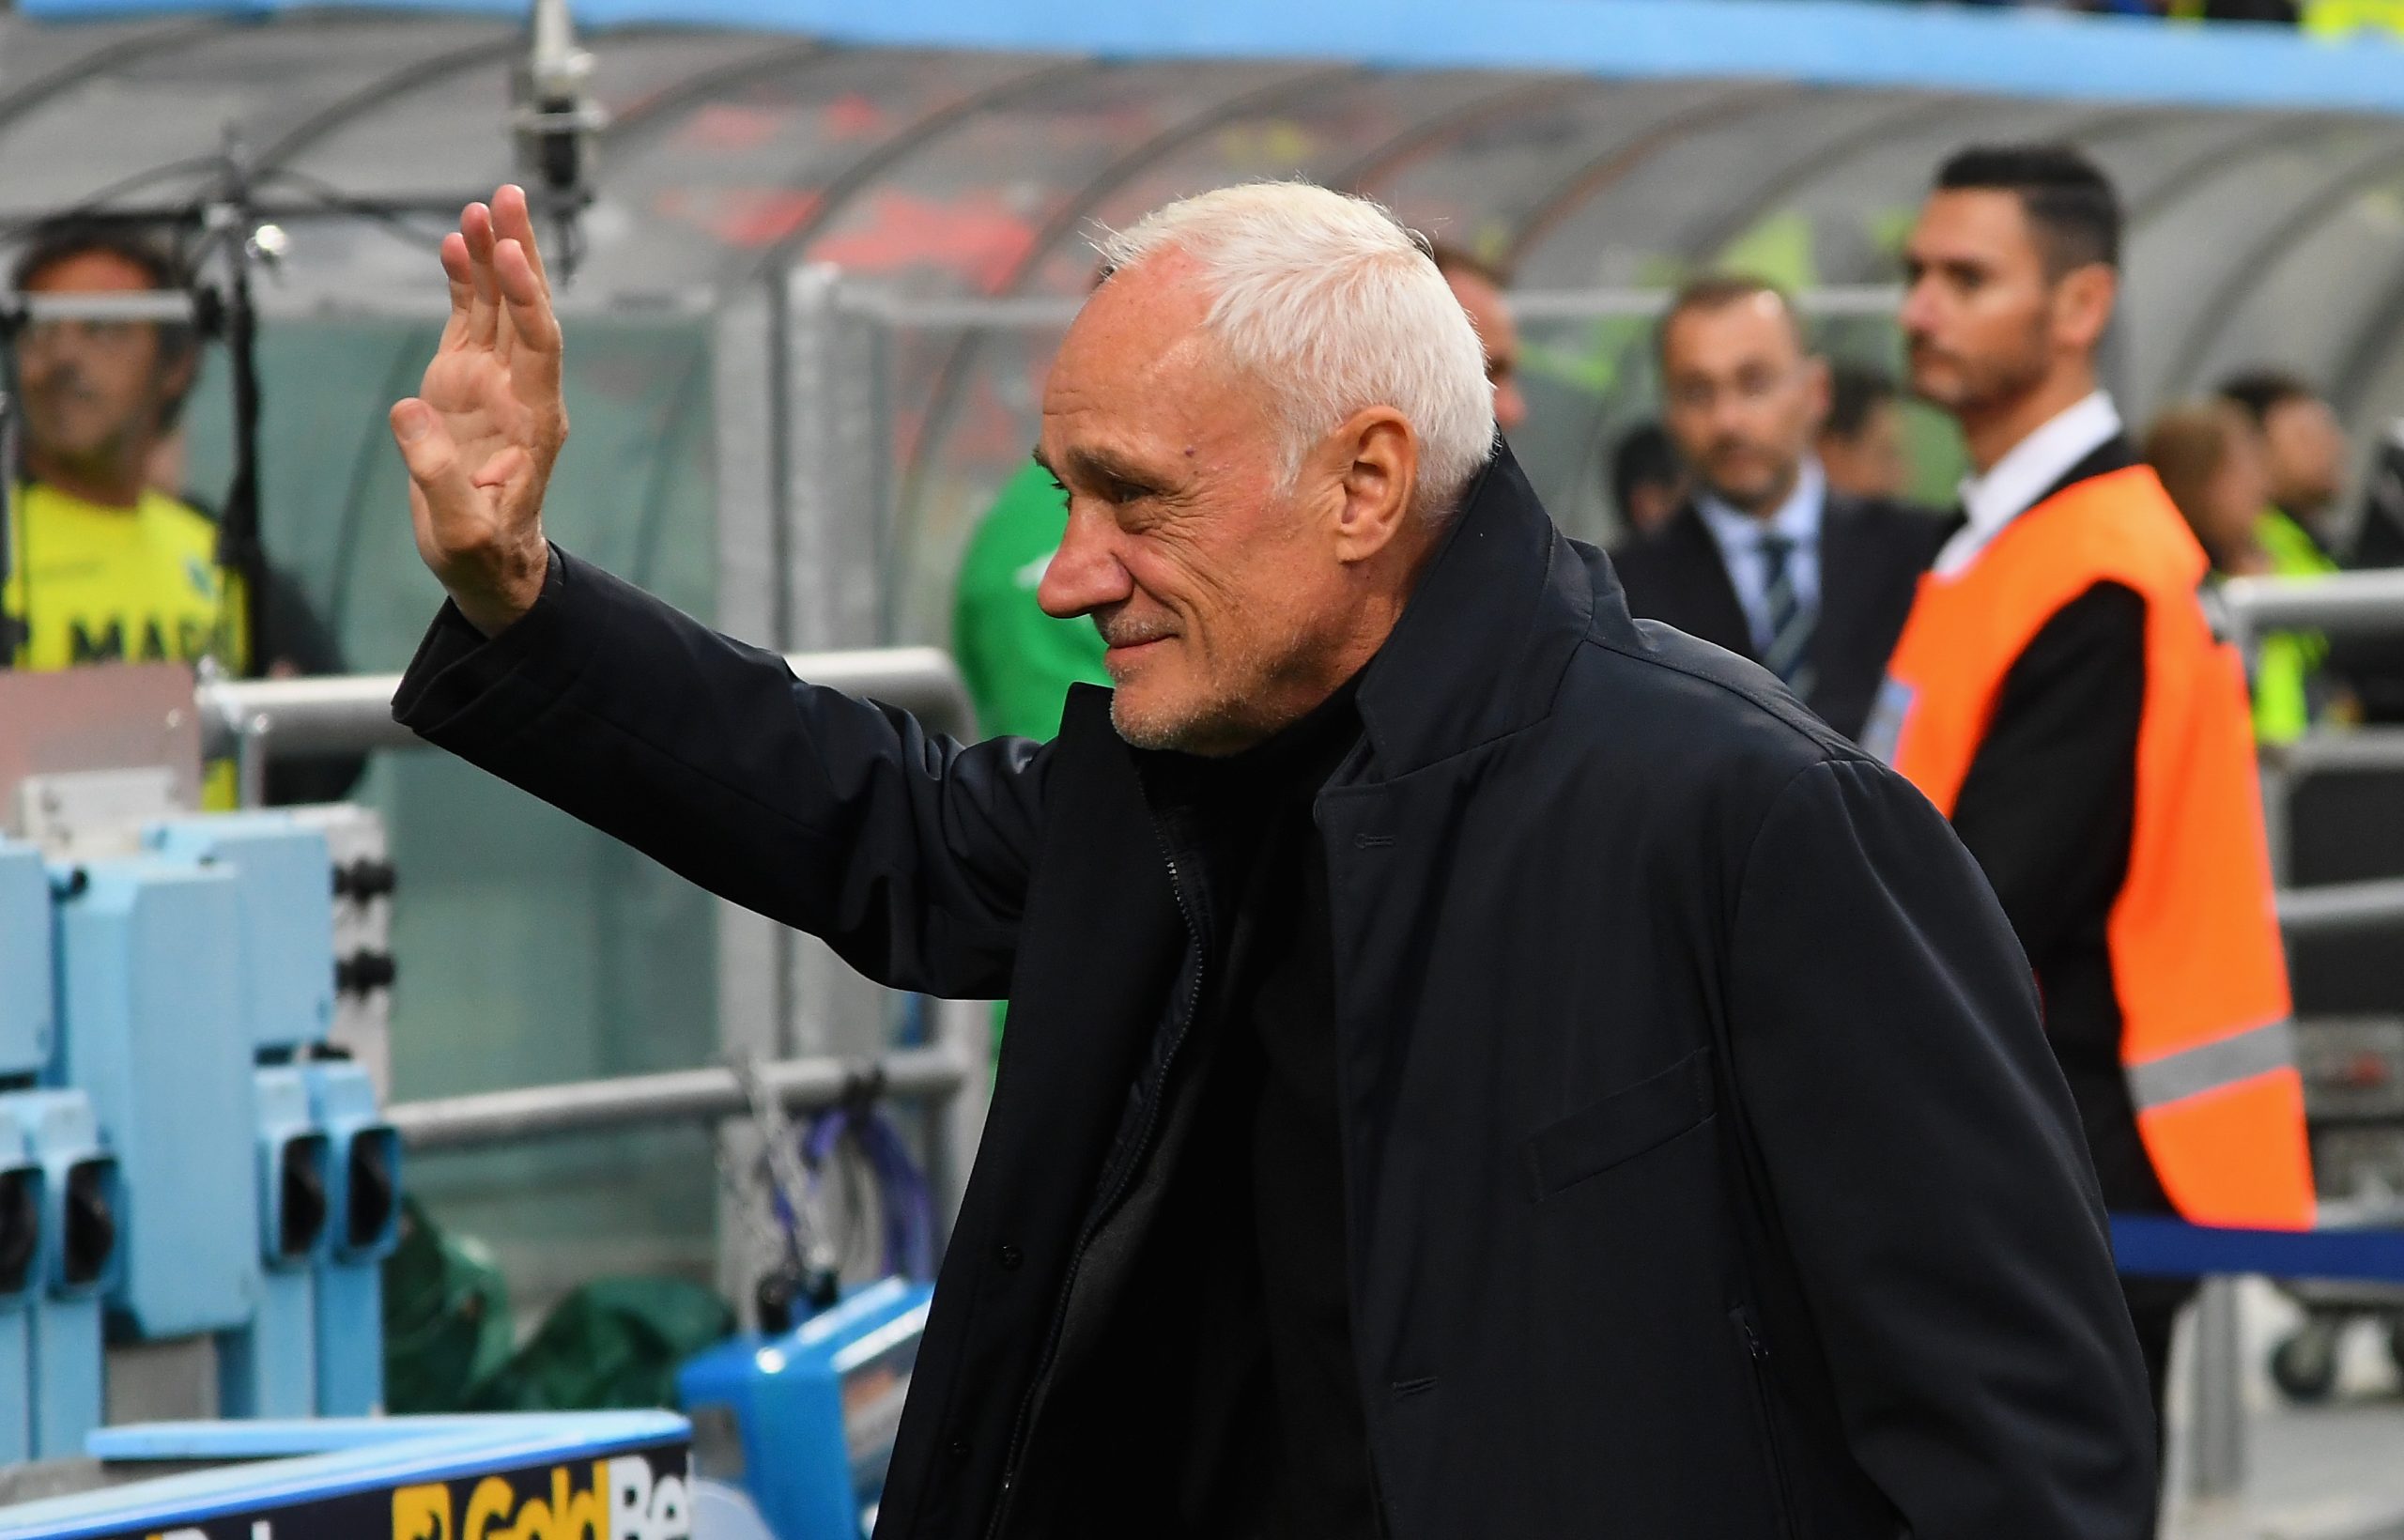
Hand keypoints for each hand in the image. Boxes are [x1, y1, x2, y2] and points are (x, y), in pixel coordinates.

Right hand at [389, 185, 565, 635]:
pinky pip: (471, 323)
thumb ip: (436, 473)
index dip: (527, 300)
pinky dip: (467, 284)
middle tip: (509, 196)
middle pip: (528, 311)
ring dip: (495, 256)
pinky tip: (457, 244)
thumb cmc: (481, 554)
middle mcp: (522, 393)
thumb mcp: (460, 531)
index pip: (538, 348)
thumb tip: (408, 408)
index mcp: (534, 423)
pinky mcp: (467, 384)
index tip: (512, 255)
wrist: (489, 567)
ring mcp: (495, 385)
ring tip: (484, 204)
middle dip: (520, 253)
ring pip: (501, 307)